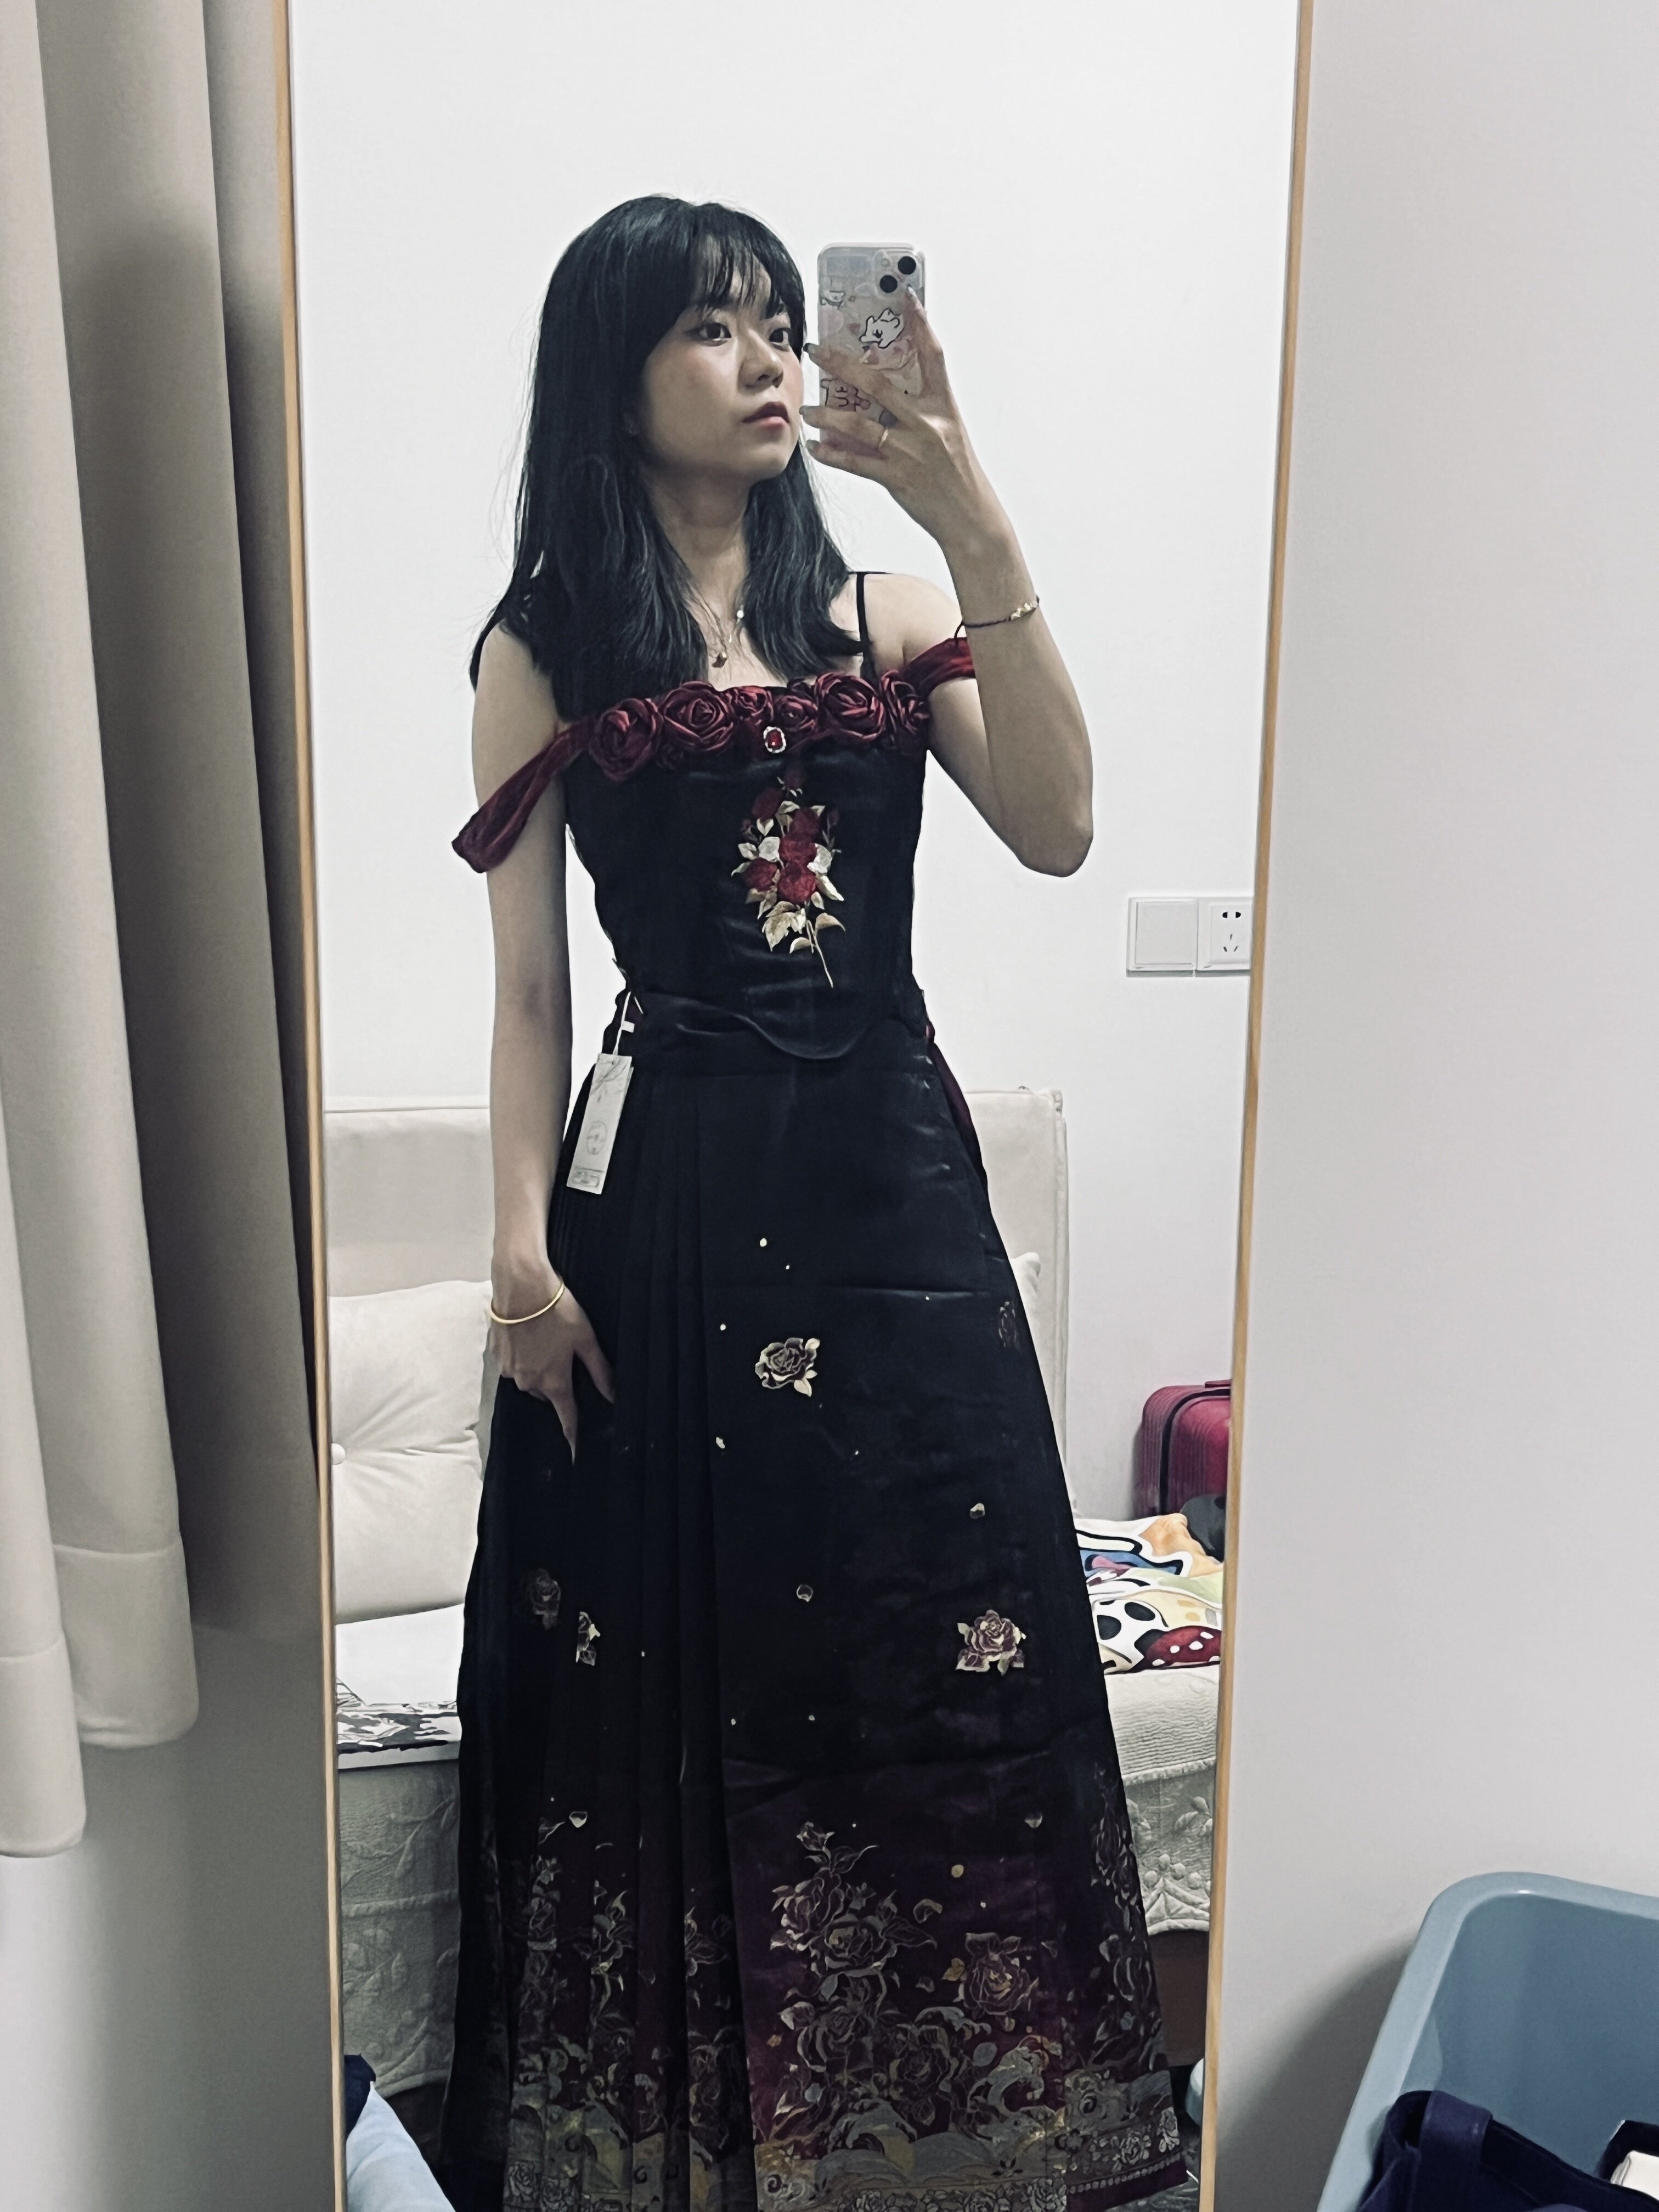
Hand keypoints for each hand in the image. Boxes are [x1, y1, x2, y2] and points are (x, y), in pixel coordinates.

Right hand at [492, 1277, 613, 1453]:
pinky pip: (515, 1365)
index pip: (567, 1418)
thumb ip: (600, 1371)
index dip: (574, 1436)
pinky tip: (531, 1335)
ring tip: (547, 1340)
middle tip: (566, 1358)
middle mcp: (528, 1382)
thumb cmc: (556, 1310)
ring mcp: (509, 1370)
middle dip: (558, 1384)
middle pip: (549, 1395)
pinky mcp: (497, 1356)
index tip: (577, 1453)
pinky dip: (524, 1356)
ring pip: (531, 1379)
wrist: (521, 1285)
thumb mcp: (586, 1339)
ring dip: (540, 1368)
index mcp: (553, 1382)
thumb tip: (613, 1395)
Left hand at [801, 294, 1007, 554]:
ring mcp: (911, 451)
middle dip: (842, 364)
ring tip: (808, 410)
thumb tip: (880, 392)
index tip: (904, 296)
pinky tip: (816, 448)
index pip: (932, 356)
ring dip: (827, 415)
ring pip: (859, 425)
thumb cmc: (957, 475)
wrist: (971, 519)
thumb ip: (918, 410)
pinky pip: (856, 463)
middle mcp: (927, 424)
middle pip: (879, 384)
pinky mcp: (897, 478)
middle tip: (817, 350)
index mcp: (944, 407)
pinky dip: (833, 454)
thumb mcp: (947, 433)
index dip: (920, 323)